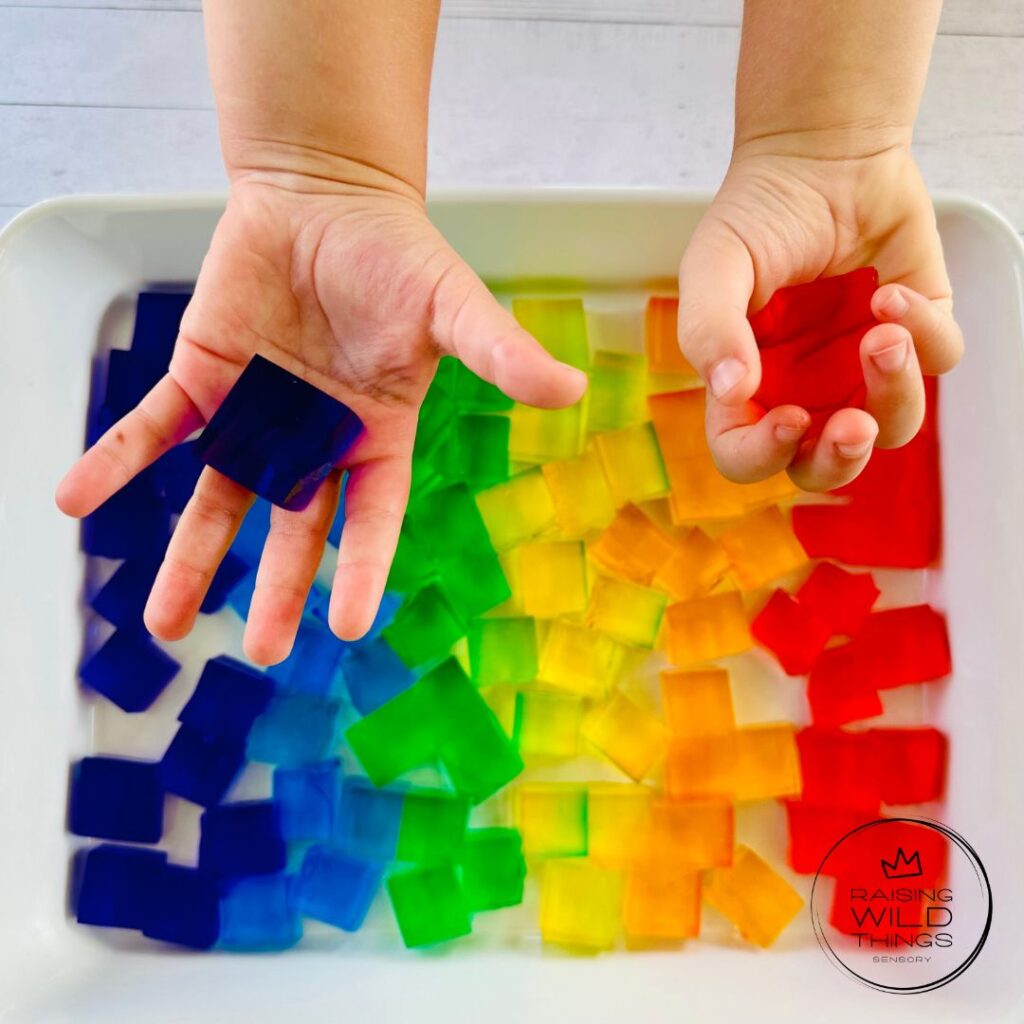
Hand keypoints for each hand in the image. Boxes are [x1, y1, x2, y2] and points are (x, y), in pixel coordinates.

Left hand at [56, 172, 585, 663]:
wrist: (325, 197)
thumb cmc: (395, 254)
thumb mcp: (453, 308)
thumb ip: (500, 354)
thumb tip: (572, 388)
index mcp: (376, 436)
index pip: (370, 516)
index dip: (359, 569)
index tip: (348, 627)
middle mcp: (313, 440)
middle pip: (291, 528)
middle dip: (276, 590)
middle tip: (262, 653)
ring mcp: (253, 414)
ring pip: (218, 498)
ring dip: (190, 558)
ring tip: (166, 622)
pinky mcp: (202, 378)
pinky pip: (153, 429)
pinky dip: (115, 463)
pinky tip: (77, 499)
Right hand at [678, 143, 962, 490]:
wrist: (823, 150)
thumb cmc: (758, 210)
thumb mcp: (713, 266)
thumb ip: (708, 329)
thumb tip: (729, 390)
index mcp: (749, 385)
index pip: (744, 453)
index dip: (761, 455)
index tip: (785, 420)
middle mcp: (805, 386)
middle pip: (823, 466)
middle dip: (840, 459)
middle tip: (851, 427)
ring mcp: (863, 363)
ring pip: (892, 426)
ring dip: (894, 393)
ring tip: (882, 335)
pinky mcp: (918, 329)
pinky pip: (939, 359)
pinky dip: (925, 333)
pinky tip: (888, 290)